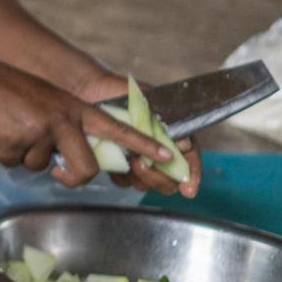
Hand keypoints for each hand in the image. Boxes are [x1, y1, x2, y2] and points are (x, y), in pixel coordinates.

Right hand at [0, 59, 176, 188]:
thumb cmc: (9, 90)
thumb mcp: (49, 100)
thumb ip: (67, 124)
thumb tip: (71, 157)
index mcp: (75, 109)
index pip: (118, 130)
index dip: (143, 146)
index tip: (168, 158)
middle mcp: (62, 120)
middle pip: (85, 169)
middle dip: (71, 177)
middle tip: (60, 173)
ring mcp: (39, 131)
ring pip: (41, 167)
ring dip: (25, 155)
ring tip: (12, 128)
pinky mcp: (15, 141)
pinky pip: (14, 163)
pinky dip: (4, 153)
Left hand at [74, 72, 203, 197]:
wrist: (89, 91)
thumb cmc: (120, 92)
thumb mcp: (147, 101)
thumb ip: (166, 122)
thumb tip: (184, 144)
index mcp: (171, 134)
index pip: (190, 159)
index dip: (192, 175)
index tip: (188, 190)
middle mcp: (157, 149)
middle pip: (171, 178)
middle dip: (161, 178)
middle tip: (143, 164)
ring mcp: (138, 157)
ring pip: (149, 183)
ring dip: (143, 179)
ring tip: (132, 162)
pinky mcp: (119, 162)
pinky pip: (126, 181)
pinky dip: (124, 178)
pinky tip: (118, 167)